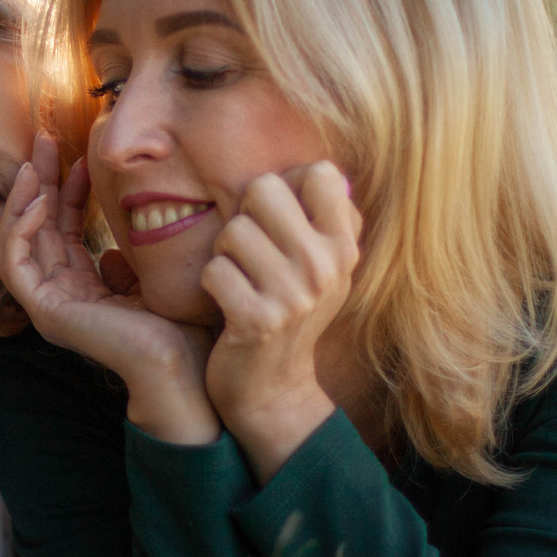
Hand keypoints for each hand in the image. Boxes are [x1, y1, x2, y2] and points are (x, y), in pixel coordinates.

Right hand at [0, 135, 218, 444]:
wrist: (183, 364)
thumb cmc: (178, 330)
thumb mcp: (148, 282)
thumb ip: (126, 265)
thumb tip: (112, 252)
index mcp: (81, 290)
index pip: (62, 230)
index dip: (67, 191)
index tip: (81, 158)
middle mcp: (58, 296)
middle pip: (35, 228)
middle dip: (37, 182)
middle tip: (43, 140)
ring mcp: (47, 304)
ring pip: (16, 240)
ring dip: (20, 198)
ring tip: (31, 162)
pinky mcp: (43, 311)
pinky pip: (13, 263)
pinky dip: (19, 229)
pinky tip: (38, 202)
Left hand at [202, 162, 360, 482]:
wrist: (273, 388)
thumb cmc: (289, 310)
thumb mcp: (324, 266)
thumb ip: (325, 218)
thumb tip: (318, 168)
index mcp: (345, 246)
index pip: (320, 172)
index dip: (287, 188)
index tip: (281, 223)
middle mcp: (326, 266)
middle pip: (264, 189)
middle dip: (245, 216)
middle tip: (250, 252)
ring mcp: (295, 295)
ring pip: (232, 231)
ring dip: (224, 254)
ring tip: (240, 281)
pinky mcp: (258, 320)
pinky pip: (214, 271)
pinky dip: (211, 285)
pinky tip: (227, 304)